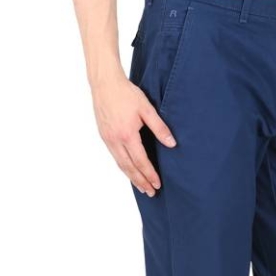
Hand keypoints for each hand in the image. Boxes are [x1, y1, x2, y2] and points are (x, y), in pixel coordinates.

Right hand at [91, 74, 175, 196]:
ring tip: (141, 187)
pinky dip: (123, 167)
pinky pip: (115, 157)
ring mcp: (107, 139)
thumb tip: (172, 144)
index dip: (150, 174)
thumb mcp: (147, 109)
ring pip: (120, 164)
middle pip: (129, 168)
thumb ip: (159, 127)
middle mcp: (115, 140)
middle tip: (151, 192)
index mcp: (127, 135)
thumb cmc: (126, 93)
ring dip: (131, 177)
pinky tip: (129, 171)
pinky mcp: (104, 136)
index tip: (158, 184)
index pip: (140, 161)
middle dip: (141, 181)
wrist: (104, 83)